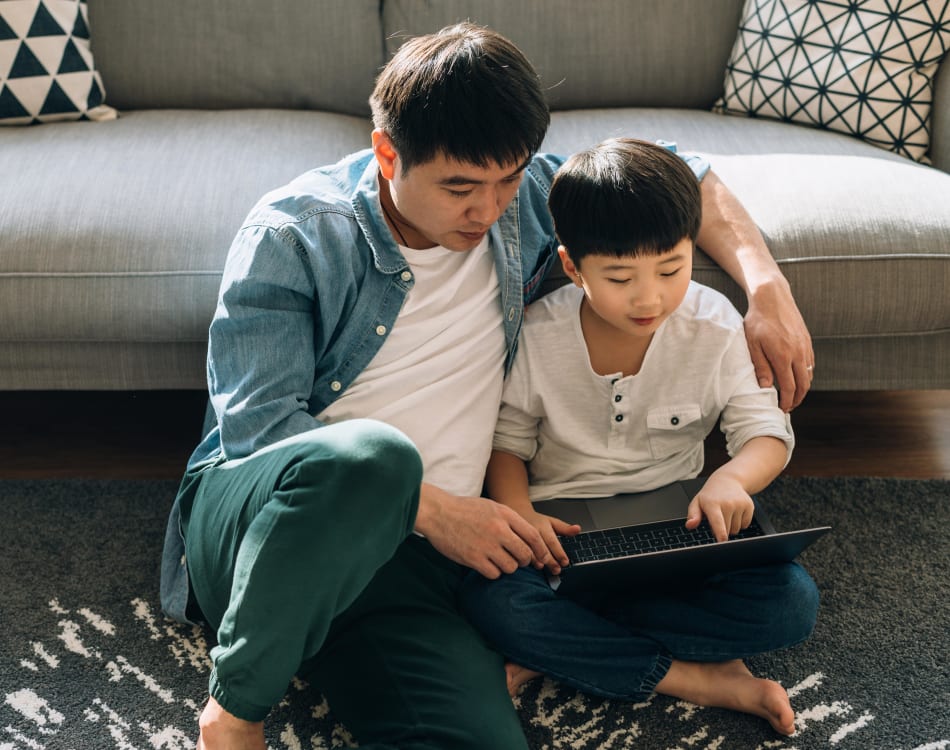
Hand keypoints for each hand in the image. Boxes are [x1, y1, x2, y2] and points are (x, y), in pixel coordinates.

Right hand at [413, 484, 558, 578]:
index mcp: (505, 515)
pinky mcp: (474, 558)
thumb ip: (510, 520)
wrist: (438, 513)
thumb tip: (528, 539)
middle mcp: (499, 530)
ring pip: (510, 567)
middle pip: (524, 555)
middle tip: (516, 560)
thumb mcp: (492, 506)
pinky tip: (485, 564)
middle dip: (524, 561)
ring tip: (497, 559)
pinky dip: (492, 572)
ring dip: (507, 567)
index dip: (540, 550)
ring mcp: (486, 545)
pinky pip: (494, 573)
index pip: (533, 536)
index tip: (541, 558)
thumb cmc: (464, 510)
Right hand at [521, 510, 580, 574]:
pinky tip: (529, 565)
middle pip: (541, 547)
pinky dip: (525, 559)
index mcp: (543, 525)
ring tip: (543, 567)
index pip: (552, 540)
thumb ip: (565, 528)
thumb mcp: (552, 521)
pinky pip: (518, 551)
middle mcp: (532, 529)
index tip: (565, 562)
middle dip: (550, 560)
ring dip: (536, 560)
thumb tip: (578, 529)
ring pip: (528, 550)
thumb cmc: (536, 521)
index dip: (559, 553)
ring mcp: (520, 535)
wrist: (517, 513)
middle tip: (557, 569)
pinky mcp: (513, 540)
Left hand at [685, 475, 754, 541]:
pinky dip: (740, 522)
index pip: (717, 521)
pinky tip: (735, 512)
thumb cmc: (710, 495)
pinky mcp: (749, 505)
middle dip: (721, 530)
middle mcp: (728, 503)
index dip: (720, 533)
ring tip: (726, 513)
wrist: (728, 481)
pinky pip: (745, 525)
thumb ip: (693, 515)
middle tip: (716, 518)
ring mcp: (740, 504)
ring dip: (731, 527)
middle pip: (727, 530)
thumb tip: (689, 525)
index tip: (722, 541)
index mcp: (713, 503)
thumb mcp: (697, 503)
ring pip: (736, 529)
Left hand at [743, 276, 813, 411]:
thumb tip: (766, 387)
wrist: (772, 298)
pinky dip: (806, 375)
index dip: (786, 402)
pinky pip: (810, 364)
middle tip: (788, 407)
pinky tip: (797, 378)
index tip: (781, 409)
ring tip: (792, 395)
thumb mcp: (752, 345)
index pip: (789, 388)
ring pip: (809, 375)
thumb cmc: (757, 321)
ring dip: (802, 388)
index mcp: (783, 356)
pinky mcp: (807, 341)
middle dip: (797, 399)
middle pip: (803, 385)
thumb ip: (760, 367)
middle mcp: (798, 353)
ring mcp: (805, 347)